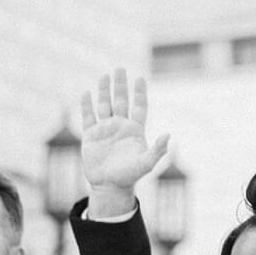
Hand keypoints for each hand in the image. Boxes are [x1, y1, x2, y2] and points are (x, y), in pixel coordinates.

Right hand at [78, 68, 169, 211]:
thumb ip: (158, 149)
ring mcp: (104, 130)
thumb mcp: (147, 163)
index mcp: (135, 129)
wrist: (109, 185)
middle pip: (120, 101)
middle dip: (120, 85)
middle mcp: (120, 126)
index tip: (139, 78)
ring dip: (104, 91)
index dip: (139, 93)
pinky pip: (88, 118)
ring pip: (104, 105)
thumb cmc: (130, 175)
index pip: (138, 106)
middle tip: (119, 69)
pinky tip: (87, 94)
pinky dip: (87, 106)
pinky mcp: (90, 137)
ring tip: (105, 76)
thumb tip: (169, 135)